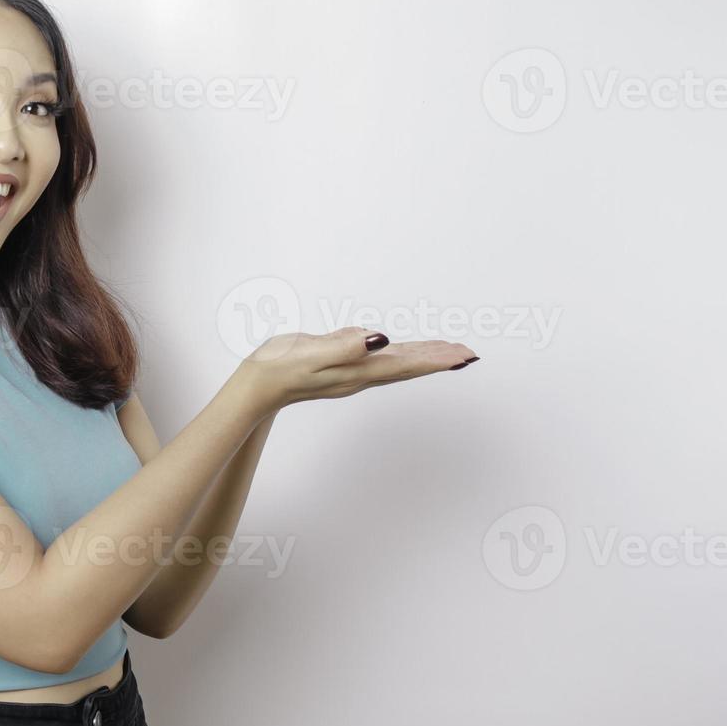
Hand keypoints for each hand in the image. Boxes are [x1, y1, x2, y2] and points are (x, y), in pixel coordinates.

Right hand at [241, 327, 476, 408]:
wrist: (257, 386)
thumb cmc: (278, 367)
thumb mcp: (311, 353)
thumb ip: (345, 346)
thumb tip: (381, 339)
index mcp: (356, 371)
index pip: (405, 364)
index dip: (436, 360)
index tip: (463, 356)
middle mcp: (359, 375)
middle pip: (408, 367)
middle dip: (439, 360)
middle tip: (468, 353)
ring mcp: (351, 374)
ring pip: (397, 365)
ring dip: (424, 359)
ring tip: (448, 353)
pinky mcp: (342, 367)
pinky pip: (382, 362)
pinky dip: (402, 357)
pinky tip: (404, 351)